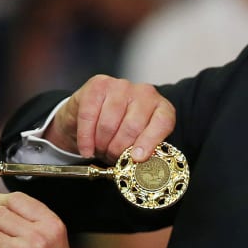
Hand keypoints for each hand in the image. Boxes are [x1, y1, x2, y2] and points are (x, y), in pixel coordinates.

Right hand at [45, 74, 175, 163]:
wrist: (92, 113)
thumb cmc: (120, 130)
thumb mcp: (137, 141)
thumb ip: (142, 150)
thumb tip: (136, 162)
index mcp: (161, 108)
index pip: (162, 123)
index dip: (149, 142)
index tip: (136, 158)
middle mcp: (145, 93)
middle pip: (132, 127)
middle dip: (118, 149)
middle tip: (112, 158)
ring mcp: (121, 86)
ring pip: (109, 124)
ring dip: (101, 144)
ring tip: (100, 150)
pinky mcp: (98, 85)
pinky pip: (89, 116)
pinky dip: (86, 137)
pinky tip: (86, 148)